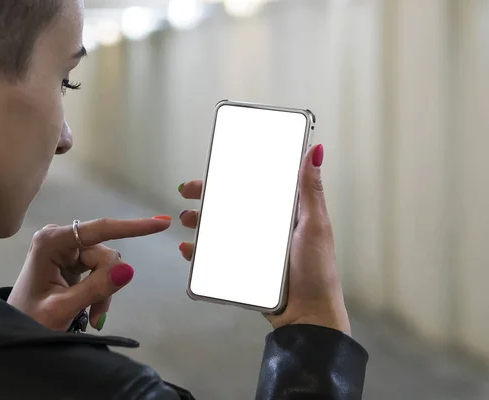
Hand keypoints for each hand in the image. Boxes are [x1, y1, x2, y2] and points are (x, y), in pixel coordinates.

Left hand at [7, 216, 171, 331]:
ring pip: (105, 264)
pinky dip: (100, 291)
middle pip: (104, 252)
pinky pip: (100, 270)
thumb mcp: (63, 309)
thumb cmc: (29, 321)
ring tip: (91, 316)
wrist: (12, 334)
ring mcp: (66, 247)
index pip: (100, 230)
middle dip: (106, 283)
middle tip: (96, 315)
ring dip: (104, 291)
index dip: (132, 227)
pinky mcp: (71, 258)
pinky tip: (90, 309)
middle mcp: (59, 237)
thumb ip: (95, 289)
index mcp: (51, 242)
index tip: (162, 222)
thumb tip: (128, 269)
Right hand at [177, 144, 349, 334]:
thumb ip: (310, 191)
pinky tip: (189, 250)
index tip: (214, 166)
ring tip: (187, 220)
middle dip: (207, 197)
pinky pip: (215, 257)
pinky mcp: (242, 268)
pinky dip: (199, 252)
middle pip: (231, 205)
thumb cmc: (316, 270)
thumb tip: (316, 151)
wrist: (307, 316)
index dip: (233, 174)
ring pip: (219, 229)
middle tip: (188, 192)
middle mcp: (265, 228)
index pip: (254, 185)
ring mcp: (252, 249)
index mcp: (283, 213)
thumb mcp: (314, 226)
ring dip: (199, 222)